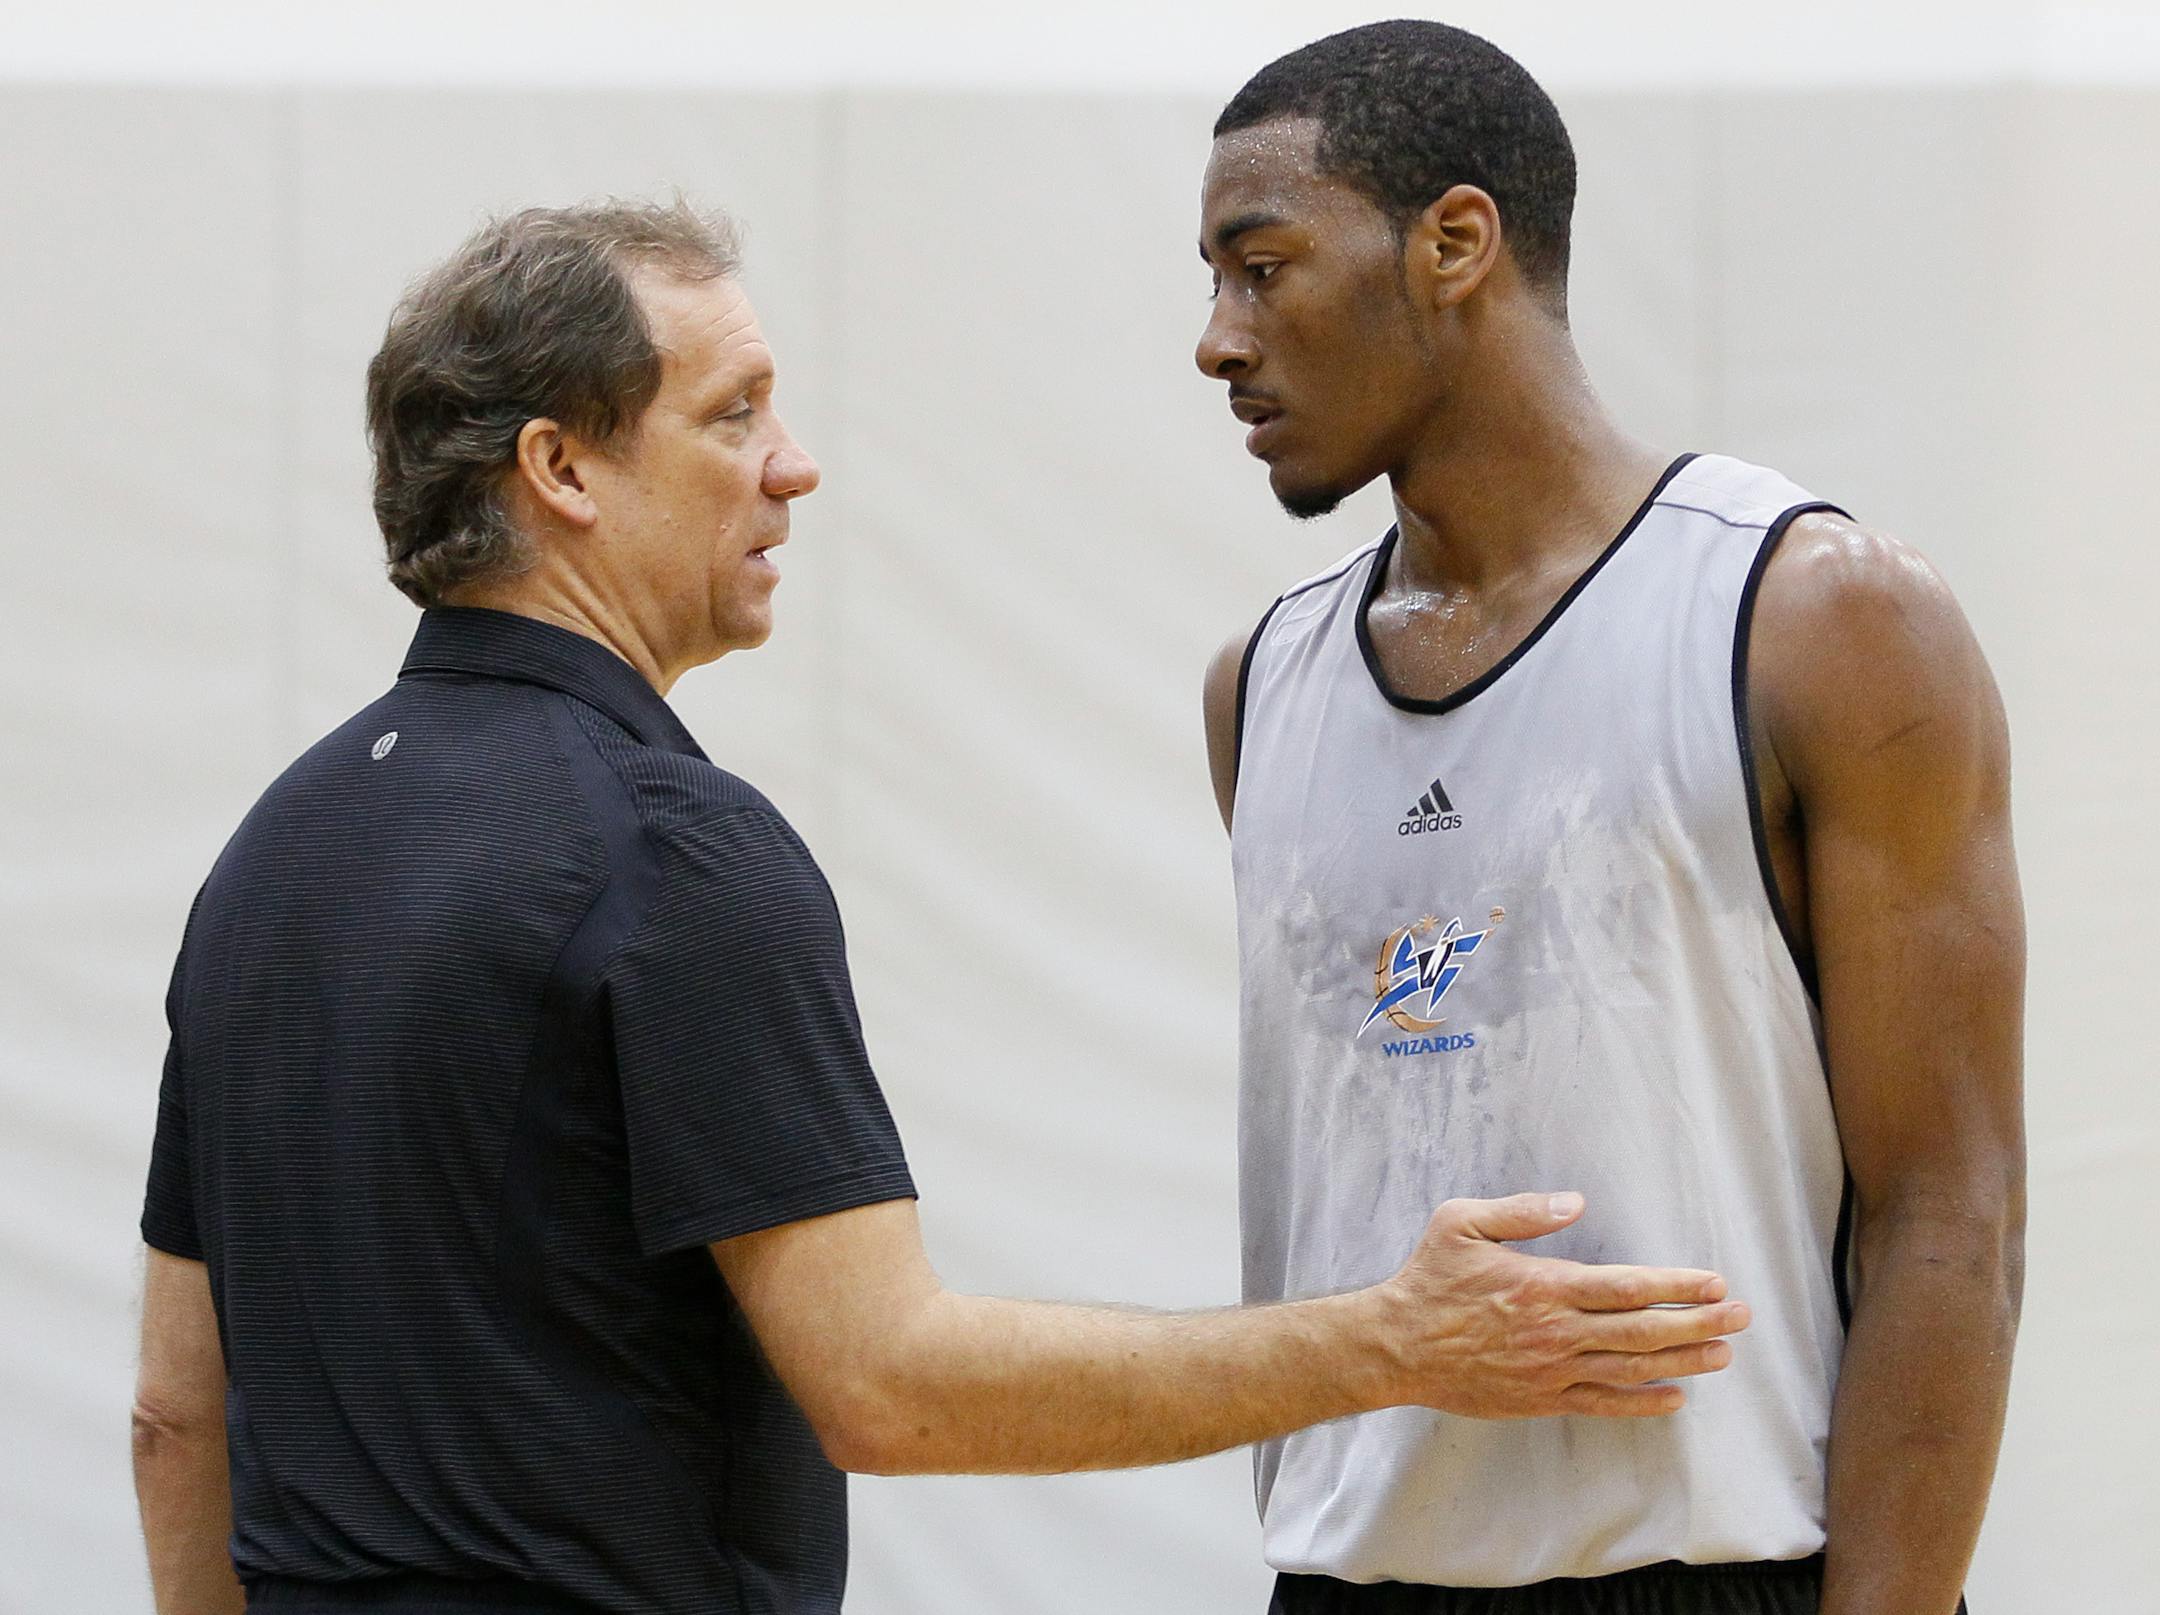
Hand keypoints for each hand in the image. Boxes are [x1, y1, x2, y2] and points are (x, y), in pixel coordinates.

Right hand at [1377, 1192, 1747, 1418]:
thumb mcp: (1461, 1223)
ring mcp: (1552, 1370)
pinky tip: (1675, 1397)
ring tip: (1724, 1354)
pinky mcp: (1542, 1398)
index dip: (1676, 1285)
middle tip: (1741, 1316)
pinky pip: (1603, 1404)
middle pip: (1643, 1330)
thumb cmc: (1428, 1279)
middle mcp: (1557, 1331)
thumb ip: (1521, 1210)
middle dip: (1699, 1322)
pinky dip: (1642, 1403)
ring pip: (1632, 1369)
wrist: (1396, 1346)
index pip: (1626, 1286)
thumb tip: (1573, 1202)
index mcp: (1544, 1286)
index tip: (1713, 1281)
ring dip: (1683, 1361)